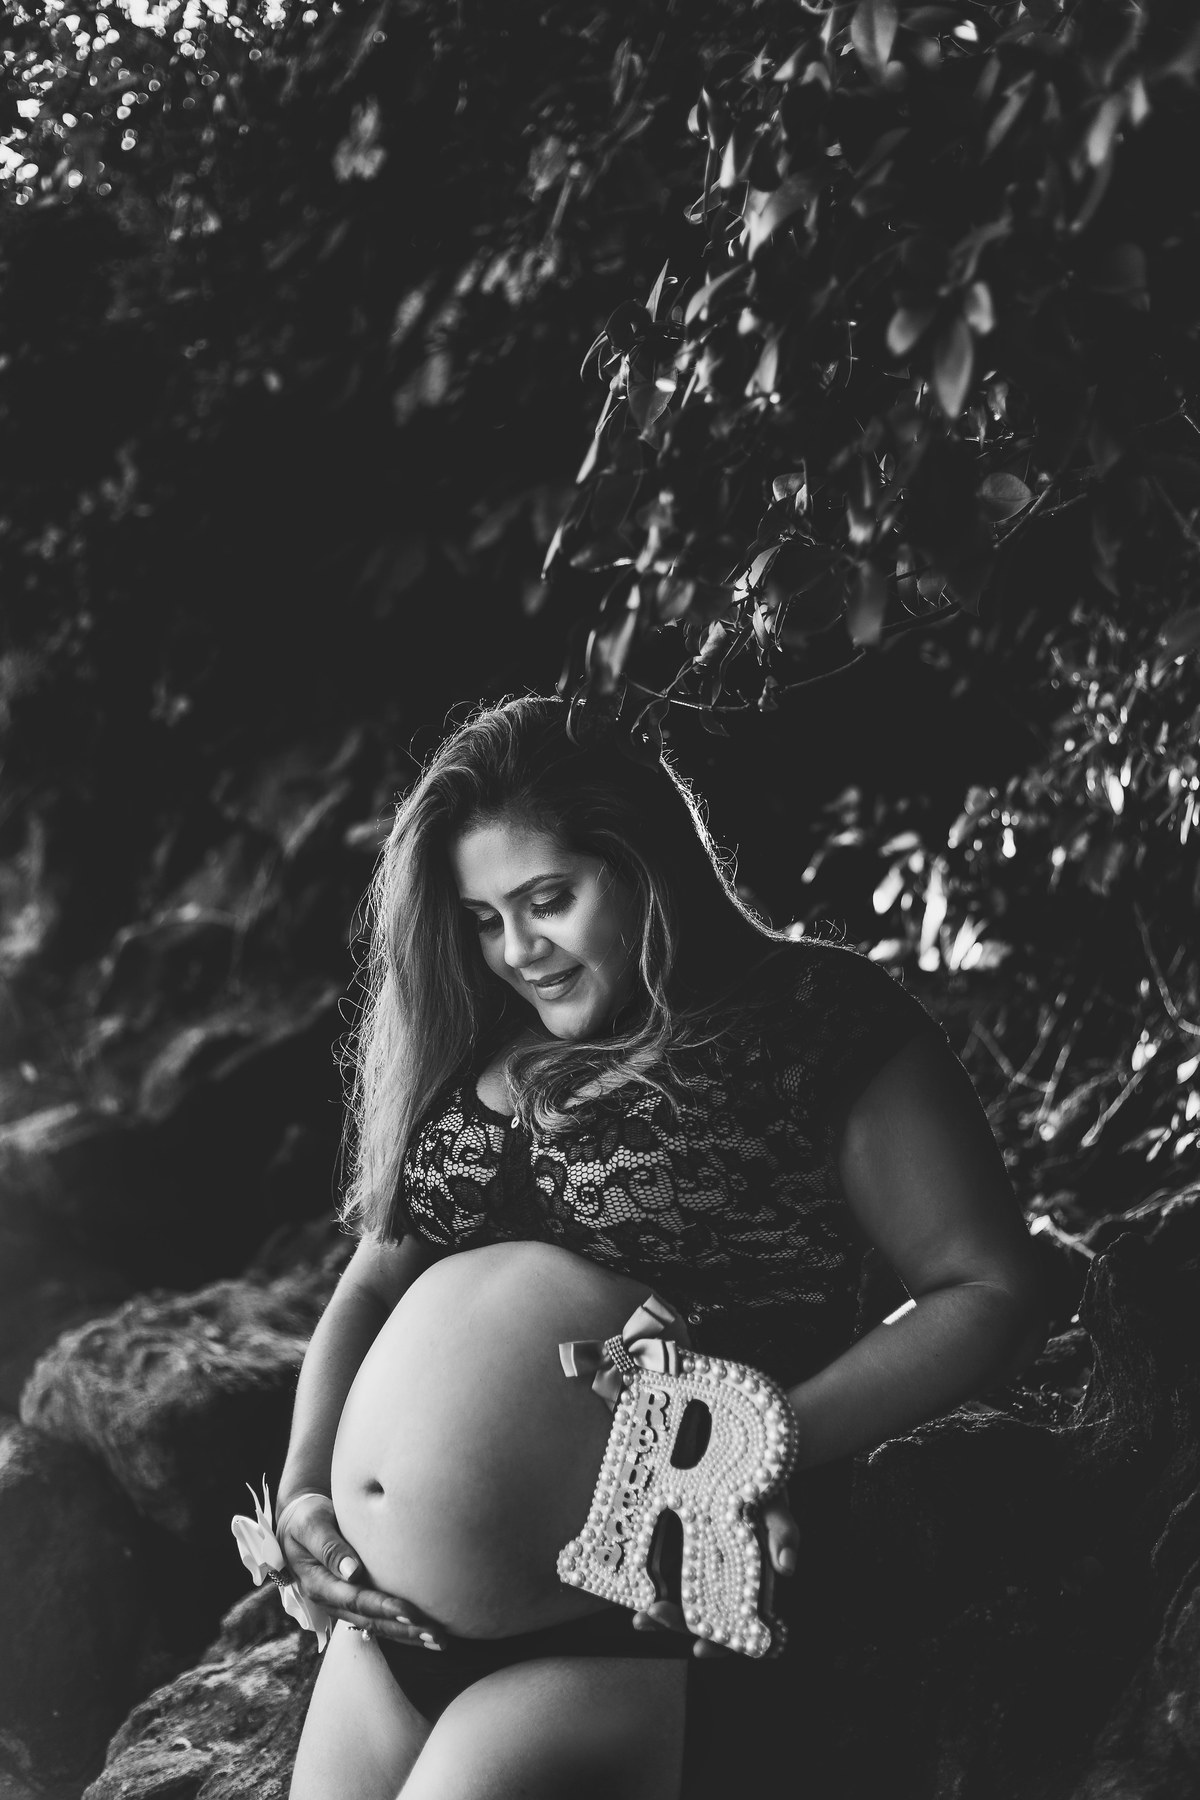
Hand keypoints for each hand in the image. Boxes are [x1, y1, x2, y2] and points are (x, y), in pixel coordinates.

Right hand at [276, 1492, 444, 1649]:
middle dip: (404, 1630)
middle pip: (371, 1621)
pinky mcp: (354, 1600)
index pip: (356, 1600)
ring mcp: (343, 1604)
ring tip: (439, 1641)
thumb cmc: (306, 1518)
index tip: (412, 1613)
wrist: (298, 1523)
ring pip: (377, 1626)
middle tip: (436, 1636)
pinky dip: (402, 1628)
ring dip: (408, 1636)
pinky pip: (379, 1619)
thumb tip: (353, 1571)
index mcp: (320, 1584)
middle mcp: (332, 1601)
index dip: (384, 1607)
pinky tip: (424, 1634)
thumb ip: (329, 1546)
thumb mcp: (311, 1525)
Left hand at [631, 1492, 797, 1657]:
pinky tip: (636, 1597)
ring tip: (642, 1618)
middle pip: (707, 1618)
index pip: (742, 1624)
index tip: (700, 1648)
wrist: (737, 1454)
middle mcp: (728, 1580)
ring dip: (663, 1617)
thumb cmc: (760, 1481)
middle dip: (680, 1625)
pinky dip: (653, 1591)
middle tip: (657, 1614)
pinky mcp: (683, 1551)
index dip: (724, 1643)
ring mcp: (705, 1567)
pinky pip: (668, 1578)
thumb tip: (787, 1567)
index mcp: (754, 1579)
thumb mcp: (774, 1501)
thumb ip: (783, 1530)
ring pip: (685, 1605)